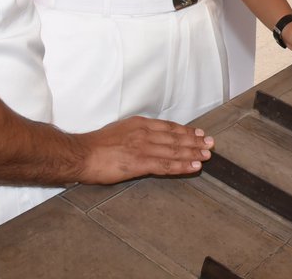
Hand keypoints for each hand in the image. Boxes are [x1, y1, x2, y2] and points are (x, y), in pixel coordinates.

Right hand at [76, 116, 213, 183]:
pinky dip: (182, 165)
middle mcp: (144, 133)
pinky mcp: (140, 163)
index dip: (186, 130)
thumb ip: (136, 133)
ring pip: (174, 150)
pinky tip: (193, 166)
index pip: (169, 127)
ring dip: (193, 153)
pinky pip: (166, 165)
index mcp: (139, 124)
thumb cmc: (95, 145)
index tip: (199, 133)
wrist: (81, 154)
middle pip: (176, 137)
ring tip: (206, 155)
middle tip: (210, 144)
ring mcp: (143, 147)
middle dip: (195, 141)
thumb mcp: (119, 130)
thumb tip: (148, 138)